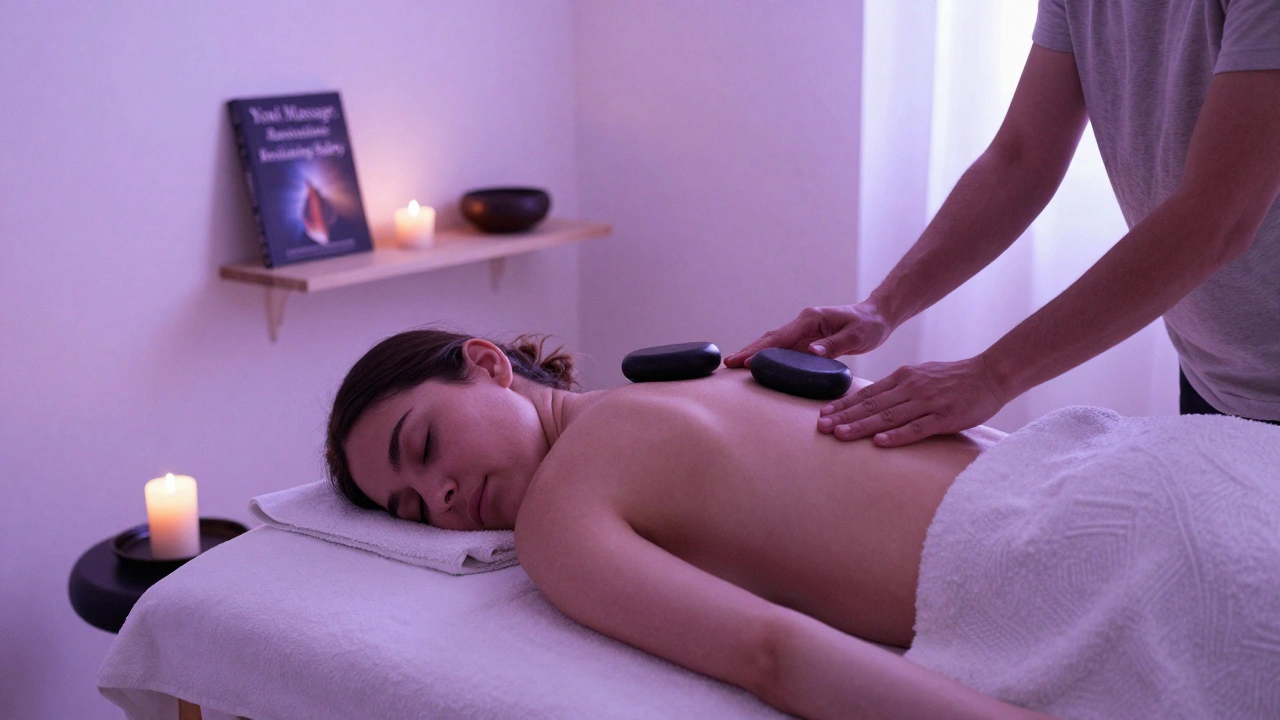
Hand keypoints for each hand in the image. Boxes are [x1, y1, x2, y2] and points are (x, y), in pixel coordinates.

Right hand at [723, 303, 893, 367]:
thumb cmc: (869, 326)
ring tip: (735, 365)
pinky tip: (759, 365)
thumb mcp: (857, 335)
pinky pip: (784, 349)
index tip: (745, 361)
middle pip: (771, 338)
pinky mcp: (807, 339)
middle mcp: (803, 323)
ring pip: (774, 343)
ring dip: (755, 353)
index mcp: (811, 319)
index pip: (781, 337)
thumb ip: (834, 345)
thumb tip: (811, 352)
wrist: (877, 317)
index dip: (762, 350)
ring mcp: (804, 331)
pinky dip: (769, 356)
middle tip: (728, 364)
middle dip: (749, 350)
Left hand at [817, 356, 1004, 446]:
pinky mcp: (945, 417)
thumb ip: (899, 387)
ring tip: (841, 435)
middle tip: (822, 427)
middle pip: (872, 404)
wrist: (991, 374)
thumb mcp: (921, 375)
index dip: (844, 405)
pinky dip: (896, 435)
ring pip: (888, 416)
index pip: (867, 393)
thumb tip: (873, 398)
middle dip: (845, 416)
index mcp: (903, 377)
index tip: (824, 414)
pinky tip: (879, 442)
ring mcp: (927, 403)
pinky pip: (916, 428)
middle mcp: (911, 388)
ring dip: (862, 427)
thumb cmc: (954, 378)